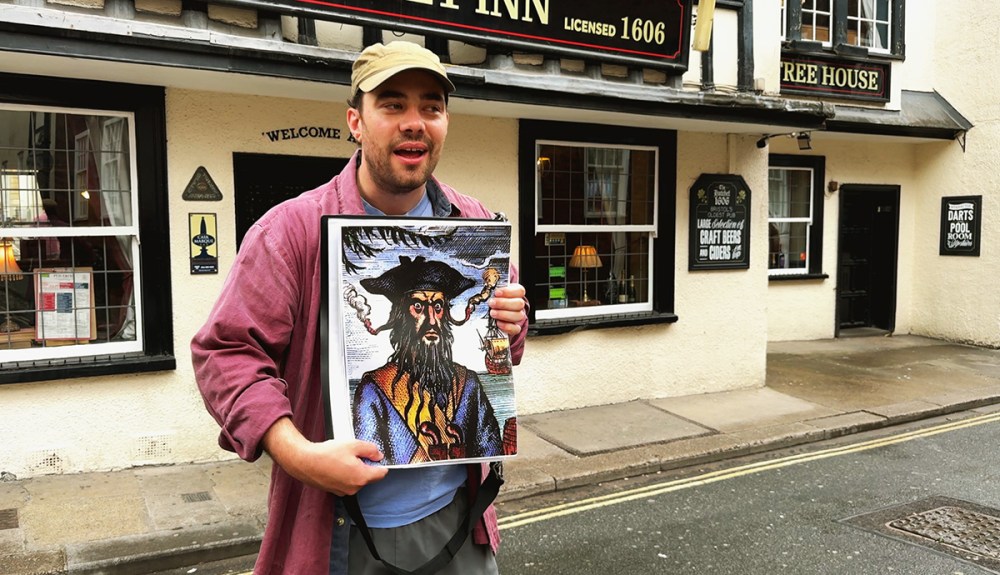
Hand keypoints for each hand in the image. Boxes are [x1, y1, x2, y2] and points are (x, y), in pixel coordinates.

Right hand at [263, 418, 387, 495]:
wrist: (304, 462)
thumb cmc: (327, 453)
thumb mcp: (353, 445)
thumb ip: (370, 450)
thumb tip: (379, 455)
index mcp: (362, 477)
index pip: (381, 473)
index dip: (381, 464)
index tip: (377, 457)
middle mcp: (354, 488)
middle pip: (369, 477)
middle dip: (365, 466)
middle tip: (355, 454)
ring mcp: (344, 491)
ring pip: (356, 479)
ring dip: (354, 470)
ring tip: (342, 459)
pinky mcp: (334, 491)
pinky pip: (345, 482)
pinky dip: (344, 475)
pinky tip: (335, 465)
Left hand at [488, 283, 526, 336]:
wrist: (492, 313)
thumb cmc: (493, 299)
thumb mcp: (493, 290)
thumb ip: (491, 285)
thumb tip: (484, 276)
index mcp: (516, 293)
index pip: (519, 291)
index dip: (509, 291)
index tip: (496, 292)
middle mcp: (518, 305)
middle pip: (519, 304)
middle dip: (504, 303)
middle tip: (491, 303)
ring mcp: (518, 316)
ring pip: (518, 316)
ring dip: (504, 314)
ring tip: (492, 313)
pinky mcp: (514, 327)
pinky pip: (516, 328)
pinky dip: (507, 326)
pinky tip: (498, 323)